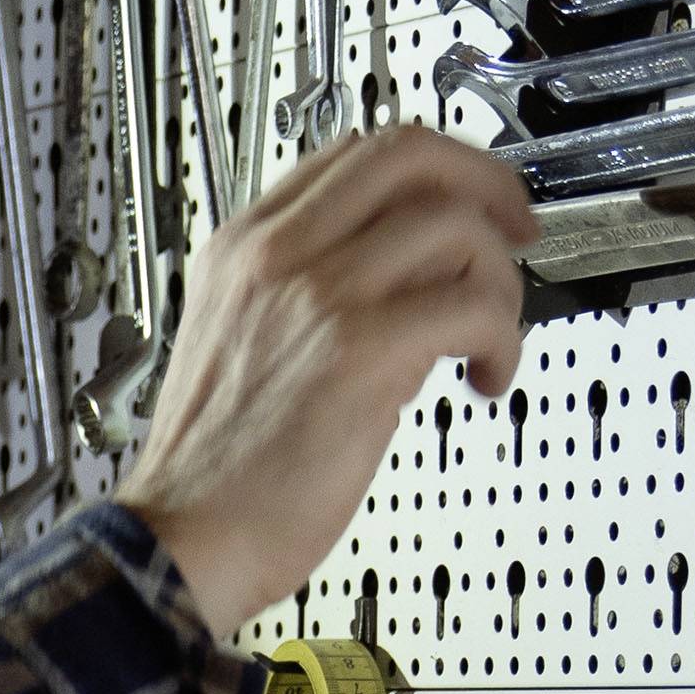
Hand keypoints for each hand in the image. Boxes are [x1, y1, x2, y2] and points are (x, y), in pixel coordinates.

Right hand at [115, 126, 535, 635]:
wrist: (179, 540)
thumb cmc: (213, 470)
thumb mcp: (245, 343)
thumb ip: (314, 296)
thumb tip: (409, 284)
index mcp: (242, 246)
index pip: (355, 153)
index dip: (432, 168)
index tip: (468, 202)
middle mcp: (275, 253)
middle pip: (409, 154)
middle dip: (485, 184)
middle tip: (515, 230)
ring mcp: (316, 294)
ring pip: (454, 225)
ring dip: (499, 280)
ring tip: (491, 337)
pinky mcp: (357, 350)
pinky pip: (472, 305)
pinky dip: (504, 338)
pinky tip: (488, 376)